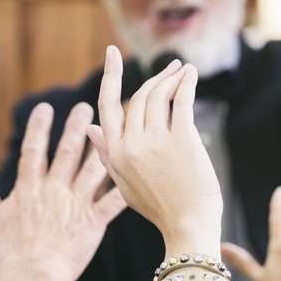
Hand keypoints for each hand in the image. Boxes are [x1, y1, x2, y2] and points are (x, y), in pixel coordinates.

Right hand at [0, 102, 127, 280]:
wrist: (32, 277)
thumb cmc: (8, 255)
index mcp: (29, 189)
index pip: (33, 151)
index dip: (38, 128)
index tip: (44, 108)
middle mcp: (54, 191)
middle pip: (66, 152)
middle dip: (75, 127)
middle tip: (84, 106)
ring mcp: (75, 204)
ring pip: (92, 170)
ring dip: (101, 148)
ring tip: (111, 129)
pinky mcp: (93, 222)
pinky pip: (113, 202)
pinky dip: (124, 188)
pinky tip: (136, 174)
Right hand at [89, 46, 222, 254]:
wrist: (188, 228)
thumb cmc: (161, 208)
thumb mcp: (125, 184)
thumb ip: (106, 155)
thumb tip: (88, 129)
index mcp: (115, 155)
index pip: (108, 106)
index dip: (111, 76)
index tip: (113, 52)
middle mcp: (131, 145)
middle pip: (139, 97)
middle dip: (155, 77)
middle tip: (171, 66)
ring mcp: (156, 142)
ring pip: (159, 96)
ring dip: (172, 77)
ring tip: (183, 71)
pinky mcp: (182, 140)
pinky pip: (181, 101)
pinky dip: (187, 83)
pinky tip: (191, 75)